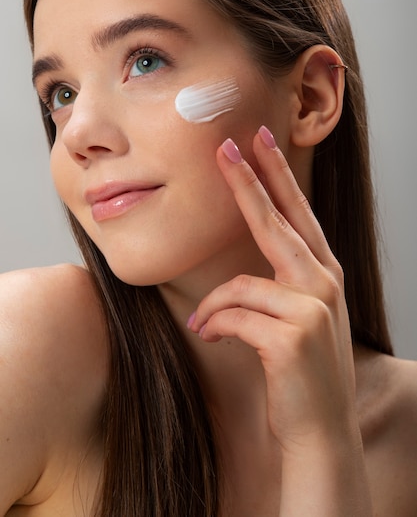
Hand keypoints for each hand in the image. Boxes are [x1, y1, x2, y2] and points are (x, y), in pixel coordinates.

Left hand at [187, 125, 357, 453]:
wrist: (320, 430)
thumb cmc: (302, 371)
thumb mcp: (298, 317)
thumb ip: (278, 284)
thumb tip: (241, 271)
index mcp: (324, 274)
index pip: (297, 213)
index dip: (276, 175)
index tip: (258, 141)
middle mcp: (323, 283)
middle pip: (278, 221)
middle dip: (249, 181)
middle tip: (226, 147)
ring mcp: (311, 308)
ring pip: (240, 284)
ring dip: (214, 307)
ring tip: (205, 325)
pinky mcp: (291, 336)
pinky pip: (232, 315)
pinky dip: (214, 325)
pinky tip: (210, 338)